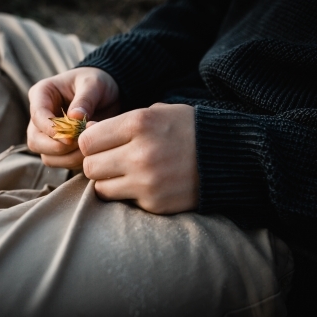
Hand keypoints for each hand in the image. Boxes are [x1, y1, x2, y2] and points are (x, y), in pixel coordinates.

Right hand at [27, 67, 119, 168]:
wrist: (107, 94)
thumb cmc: (97, 82)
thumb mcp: (93, 84)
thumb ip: (84, 100)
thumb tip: (75, 118)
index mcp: (42, 94)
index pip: (37, 116)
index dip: (51, 130)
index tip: (70, 137)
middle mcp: (40, 117)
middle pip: (35, 141)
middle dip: (58, 147)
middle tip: (82, 144)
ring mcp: (47, 135)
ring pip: (47, 156)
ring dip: (69, 157)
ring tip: (90, 146)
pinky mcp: (59, 148)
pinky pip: (61, 162)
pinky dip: (76, 161)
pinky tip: (91, 151)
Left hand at [79, 103, 198, 213]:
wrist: (230, 156)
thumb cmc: (187, 129)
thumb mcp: (155, 112)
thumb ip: (118, 123)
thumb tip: (86, 133)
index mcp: (138, 124)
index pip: (87, 141)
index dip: (89, 143)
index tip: (99, 144)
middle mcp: (140, 154)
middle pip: (89, 166)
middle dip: (95, 163)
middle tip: (110, 160)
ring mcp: (148, 182)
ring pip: (101, 188)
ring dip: (108, 181)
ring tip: (125, 173)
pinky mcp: (155, 203)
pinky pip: (123, 201)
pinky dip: (128, 194)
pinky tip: (144, 183)